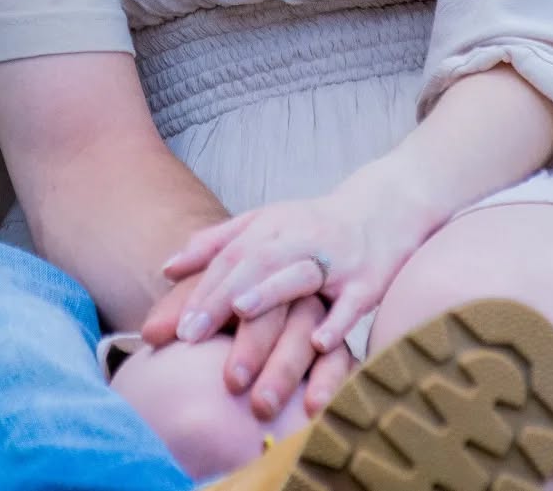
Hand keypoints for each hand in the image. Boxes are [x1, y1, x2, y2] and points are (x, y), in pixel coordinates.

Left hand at [160, 181, 433, 356]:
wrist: (385, 208)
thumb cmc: (313, 225)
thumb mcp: (263, 224)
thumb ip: (216, 244)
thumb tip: (168, 268)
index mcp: (270, 226)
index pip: (228, 258)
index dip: (201, 290)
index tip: (175, 328)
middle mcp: (298, 238)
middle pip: (254, 263)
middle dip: (221, 298)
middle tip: (191, 336)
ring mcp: (334, 259)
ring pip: (298, 274)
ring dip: (270, 292)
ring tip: (241, 314)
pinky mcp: (368, 280)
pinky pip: (351, 303)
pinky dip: (336, 322)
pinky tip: (318, 343)